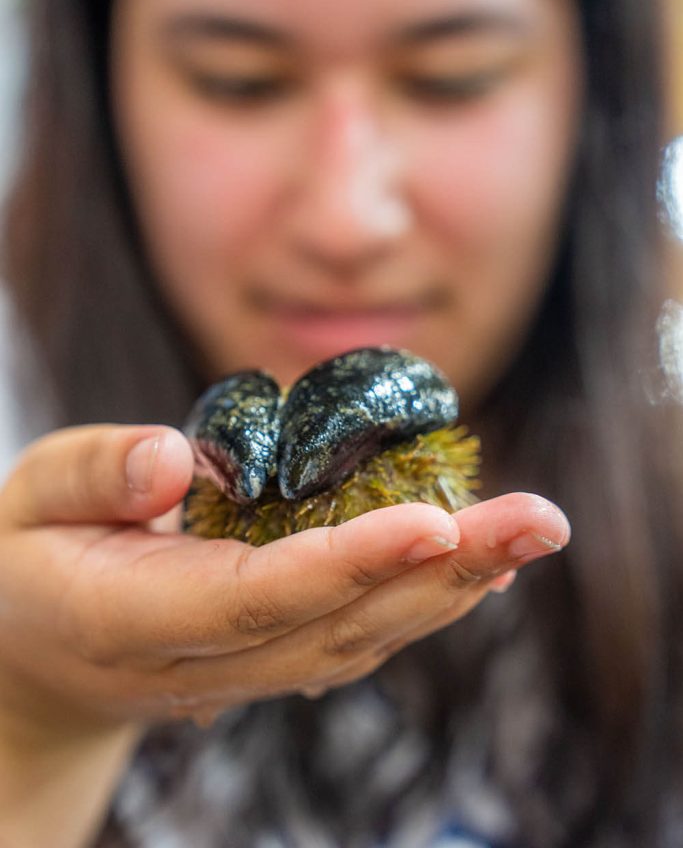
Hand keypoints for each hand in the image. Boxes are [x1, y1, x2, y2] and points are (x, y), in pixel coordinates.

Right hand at [0, 424, 569, 729]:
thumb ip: (94, 475)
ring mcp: (244, 672)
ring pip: (362, 638)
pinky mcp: (270, 656)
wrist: (35, 658)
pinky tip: (477, 562)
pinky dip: (421, 599)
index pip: (257, 597)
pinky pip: (355, 634)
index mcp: (134, 619)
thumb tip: (176, 459)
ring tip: (530, 533)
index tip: (435, 521)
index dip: (349, 562)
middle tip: (540, 521)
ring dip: (454, 586)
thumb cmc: (30, 559)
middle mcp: (205, 662)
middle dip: (447, 571)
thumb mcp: (30, 498)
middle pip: (340, 624)